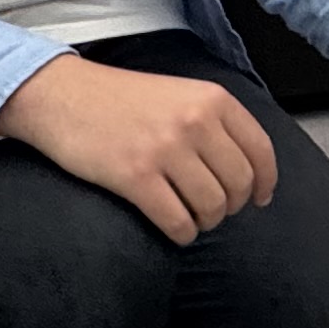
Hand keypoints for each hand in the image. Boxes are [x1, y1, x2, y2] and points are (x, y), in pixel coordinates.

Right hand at [0, 56, 278, 245]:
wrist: (63, 96)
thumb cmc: (120, 99)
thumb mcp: (179, 94)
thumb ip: (214, 123)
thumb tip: (248, 170)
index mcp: (211, 99)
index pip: (260, 150)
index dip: (265, 183)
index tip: (260, 199)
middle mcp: (195, 121)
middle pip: (239, 185)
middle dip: (231, 206)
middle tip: (214, 209)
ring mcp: (166, 149)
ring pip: (212, 207)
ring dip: (205, 222)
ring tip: (191, 217)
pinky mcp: (136, 176)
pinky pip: (178, 222)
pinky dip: (182, 233)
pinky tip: (174, 228)